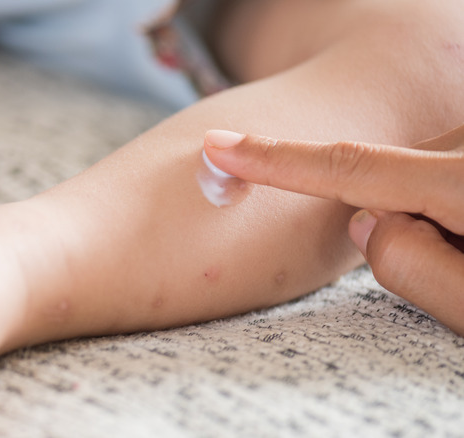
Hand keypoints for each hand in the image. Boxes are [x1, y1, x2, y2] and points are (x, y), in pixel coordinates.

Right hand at [203, 126, 463, 334]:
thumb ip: (411, 269)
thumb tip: (363, 223)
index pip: (349, 169)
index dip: (274, 161)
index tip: (216, 145)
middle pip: (389, 181)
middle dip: (402, 224)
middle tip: (460, 268)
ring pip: (418, 175)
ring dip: (436, 216)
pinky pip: (443, 168)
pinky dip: (452, 202)